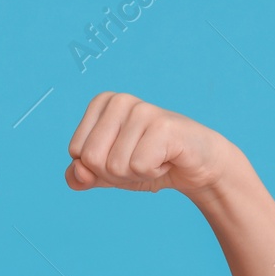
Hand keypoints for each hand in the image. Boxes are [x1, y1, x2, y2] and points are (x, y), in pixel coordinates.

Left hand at [65, 92, 240, 199]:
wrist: (197, 166)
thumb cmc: (150, 163)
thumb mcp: (108, 173)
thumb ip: (82, 175)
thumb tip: (77, 173)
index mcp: (101, 103)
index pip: (77, 152)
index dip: (100, 168)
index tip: (125, 156)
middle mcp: (119, 100)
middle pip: (92, 159)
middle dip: (116, 173)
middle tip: (141, 160)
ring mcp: (141, 110)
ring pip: (115, 166)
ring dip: (137, 174)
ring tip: (156, 159)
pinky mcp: (162, 126)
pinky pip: (139, 167)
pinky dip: (154, 172)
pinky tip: (167, 159)